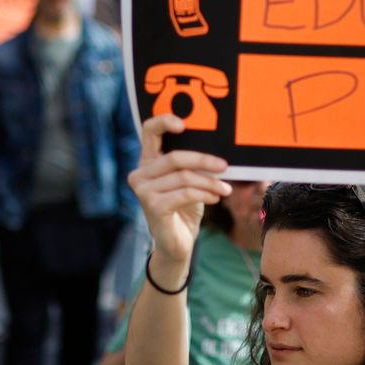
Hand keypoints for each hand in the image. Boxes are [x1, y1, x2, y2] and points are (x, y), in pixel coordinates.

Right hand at [126, 115, 230, 263]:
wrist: (176, 243)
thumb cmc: (184, 208)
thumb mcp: (188, 181)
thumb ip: (191, 165)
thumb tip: (218, 152)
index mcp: (147, 162)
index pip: (149, 131)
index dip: (164, 121)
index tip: (184, 125)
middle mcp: (140, 173)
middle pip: (175, 157)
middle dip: (204, 161)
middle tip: (225, 166)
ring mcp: (143, 190)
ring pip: (184, 177)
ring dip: (210, 183)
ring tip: (225, 189)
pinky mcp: (152, 206)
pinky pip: (185, 193)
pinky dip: (205, 194)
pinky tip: (215, 198)